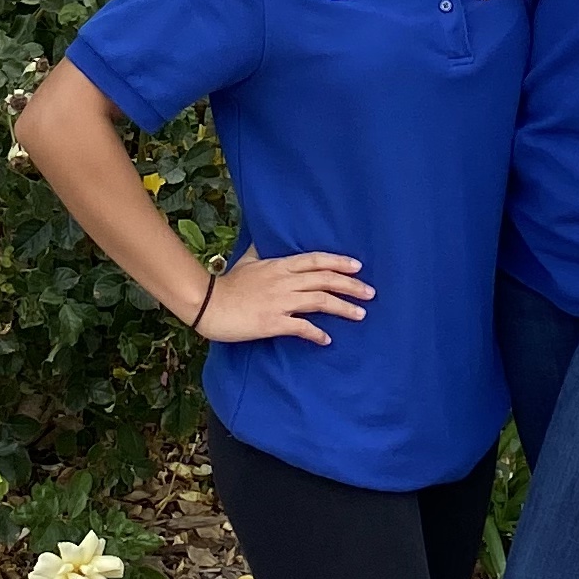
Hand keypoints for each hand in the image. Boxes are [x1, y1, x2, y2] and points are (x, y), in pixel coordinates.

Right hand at [196, 247, 373, 345]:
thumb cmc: (228, 283)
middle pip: (325, 279)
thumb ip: (261, 251)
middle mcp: (285, 281)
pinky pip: (302, 327)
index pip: (316, 260)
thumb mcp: (247, 260)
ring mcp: (280, 302)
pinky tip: (327, 339)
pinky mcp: (273, 322)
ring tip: (360, 314)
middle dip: (350, 285)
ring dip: (343, 307)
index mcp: (280, 265)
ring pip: (320, 301)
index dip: (339, 262)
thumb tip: (265, 239)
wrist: (208, 304)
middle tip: (370, 293)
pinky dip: (317, 333)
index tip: (358, 267)